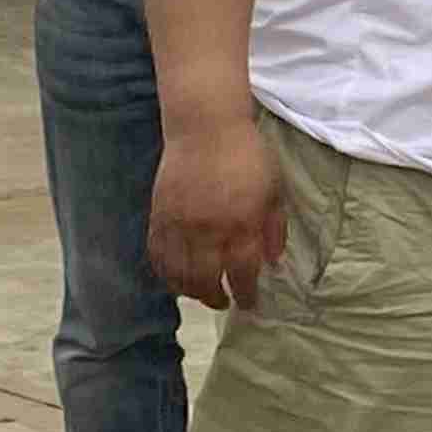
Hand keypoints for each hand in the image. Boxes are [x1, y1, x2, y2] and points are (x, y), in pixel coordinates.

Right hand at [147, 116, 285, 309]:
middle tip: (224, 302)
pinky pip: (157, 256)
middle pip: (206, 281)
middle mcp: (209, 231)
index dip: (246, 294)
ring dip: (190, 291)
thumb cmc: (248, 156)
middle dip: (216, 298)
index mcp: (242, 225)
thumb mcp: (274, 190)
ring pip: (179, 274)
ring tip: (201, 292)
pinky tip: (175, 276)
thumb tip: (274, 262)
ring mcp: (180, 226)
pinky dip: (165, 272)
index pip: (243, 274)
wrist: (205, 127)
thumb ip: (275, 228)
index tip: (250, 303)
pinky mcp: (159, 217)